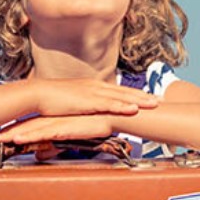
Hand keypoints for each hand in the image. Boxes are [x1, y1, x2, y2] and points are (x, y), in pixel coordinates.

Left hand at [0, 115, 115, 144]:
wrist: (114, 114)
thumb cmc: (97, 123)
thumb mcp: (74, 135)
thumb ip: (56, 142)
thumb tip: (41, 154)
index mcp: (53, 118)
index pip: (28, 125)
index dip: (11, 130)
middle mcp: (51, 119)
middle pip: (23, 126)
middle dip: (5, 133)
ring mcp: (57, 122)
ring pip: (29, 130)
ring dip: (11, 135)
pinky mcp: (64, 127)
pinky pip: (42, 133)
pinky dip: (28, 137)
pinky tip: (16, 140)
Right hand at [28, 78, 157, 116]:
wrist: (37, 94)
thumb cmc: (52, 99)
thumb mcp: (74, 102)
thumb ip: (86, 105)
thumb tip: (93, 113)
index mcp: (94, 86)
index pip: (120, 91)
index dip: (137, 94)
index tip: (151, 97)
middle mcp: (97, 87)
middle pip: (126, 92)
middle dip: (145, 96)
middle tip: (162, 101)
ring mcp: (93, 93)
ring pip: (121, 97)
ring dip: (140, 100)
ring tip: (156, 104)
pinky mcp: (87, 101)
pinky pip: (108, 104)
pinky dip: (123, 106)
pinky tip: (135, 109)